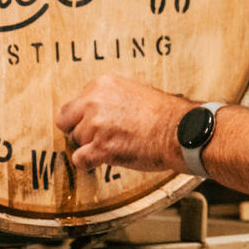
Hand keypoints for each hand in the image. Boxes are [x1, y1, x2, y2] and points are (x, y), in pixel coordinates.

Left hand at [55, 75, 194, 172]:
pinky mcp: (101, 147)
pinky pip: (80, 159)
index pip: (75, 103)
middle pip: (68, 121)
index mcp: (102, 85)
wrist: (179, 131)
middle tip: (96, 138)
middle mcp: (94, 101)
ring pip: (77, 140)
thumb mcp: (136, 91)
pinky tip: (101, 161)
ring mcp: (96, 125)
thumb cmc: (165, 114)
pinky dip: (89, 163)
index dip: (84, 117)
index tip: (95, 124)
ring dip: (91, 147)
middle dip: (81, 131)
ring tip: (113, 147)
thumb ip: (112, 98)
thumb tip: (102, 109)